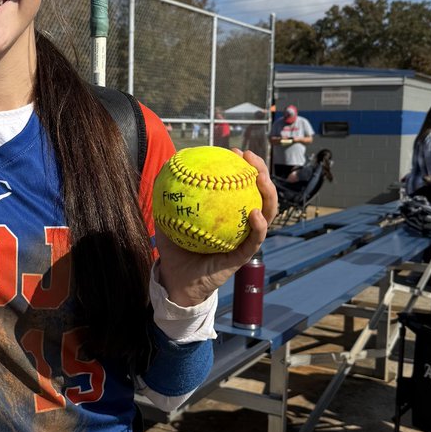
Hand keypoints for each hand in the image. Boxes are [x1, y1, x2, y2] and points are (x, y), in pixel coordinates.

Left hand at [155, 150, 277, 306]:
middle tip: (250, 157)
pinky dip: (259, 226)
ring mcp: (244, 238)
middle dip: (260, 171)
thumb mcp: (167, 220)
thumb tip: (162, 172)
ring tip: (260, 178)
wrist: (176, 281)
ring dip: (268, 194)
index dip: (241, 166)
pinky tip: (255, 213)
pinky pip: (255, 240)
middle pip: (258, 193)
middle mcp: (239, 223)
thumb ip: (166, 200)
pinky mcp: (243, 256)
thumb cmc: (174, 250)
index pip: (239, 184)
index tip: (235, 150)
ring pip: (266, 213)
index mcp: (226, 213)